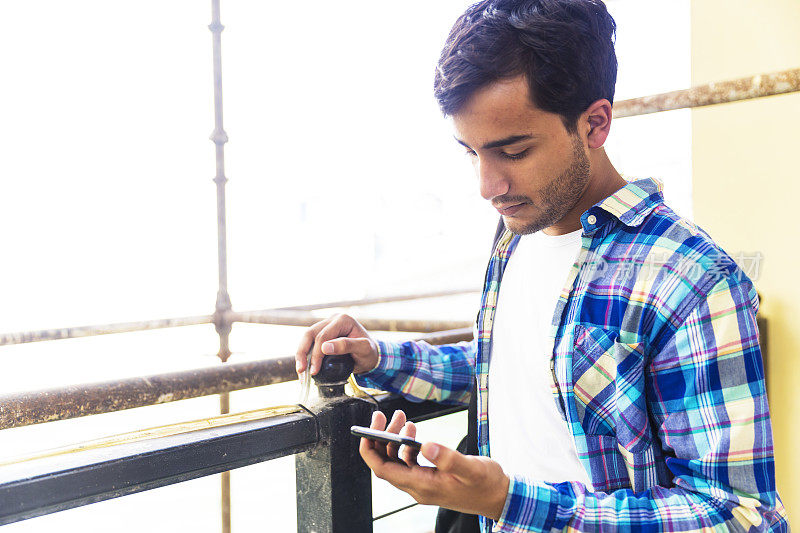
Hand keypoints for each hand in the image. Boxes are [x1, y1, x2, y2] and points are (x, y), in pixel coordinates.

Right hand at [295, 313, 378, 375]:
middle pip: (310, 334)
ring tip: (300, 371)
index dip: (316, 354)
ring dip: (301, 354)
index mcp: (343, 320)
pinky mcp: (323, 334)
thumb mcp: (363, 349)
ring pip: (307, 337)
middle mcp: (333, 320)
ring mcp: (327, 326)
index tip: (314, 370)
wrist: (371, 355)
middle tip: (301, 370)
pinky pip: (309, 342)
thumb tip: (324, 347)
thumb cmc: (370, 352)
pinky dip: (305, 355)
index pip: (323, 335)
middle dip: (303, 353)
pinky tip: (304, 367)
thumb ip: (346, 346)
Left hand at [359, 410, 509, 520]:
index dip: (370, 451)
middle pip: (386, 463)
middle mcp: (419, 487)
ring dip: (394, 439)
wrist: (499, 496)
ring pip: (397, 461)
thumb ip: (448, 458)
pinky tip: (413, 431)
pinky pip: (408, 462)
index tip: (365, 431)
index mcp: (423, 486)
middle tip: (387, 415)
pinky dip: (406, 445)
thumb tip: (426, 445)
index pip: (384, 470)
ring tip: (402, 417)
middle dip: (381, 438)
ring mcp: (424, 483)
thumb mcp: (471, 468)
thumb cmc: (487, 483)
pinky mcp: (430, 478)